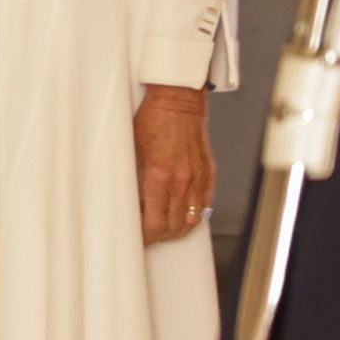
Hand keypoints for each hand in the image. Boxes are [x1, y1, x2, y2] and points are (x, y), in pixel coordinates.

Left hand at [135, 83, 213, 244]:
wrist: (177, 100)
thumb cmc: (152, 120)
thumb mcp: (133, 152)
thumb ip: (135, 181)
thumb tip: (131, 205)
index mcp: (159, 178)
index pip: (155, 225)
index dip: (145, 238)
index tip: (138, 239)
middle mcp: (181, 182)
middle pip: (174, 227)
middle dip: (160, 236)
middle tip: (148, 235)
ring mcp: (198, 179)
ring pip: (191, 220)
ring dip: (178, 229)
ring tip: (165, 229)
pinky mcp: (208, 174)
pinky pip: (204, 205)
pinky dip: (193, 214)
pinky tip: (182, 214)